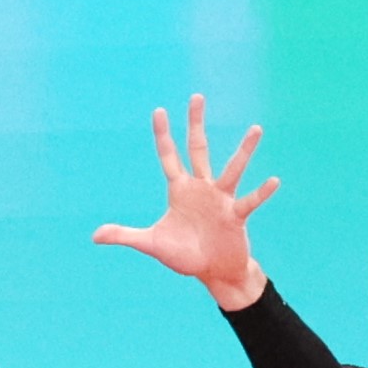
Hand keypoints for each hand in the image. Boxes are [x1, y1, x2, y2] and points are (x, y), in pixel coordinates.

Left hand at [91, 97, 274, 307]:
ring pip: (232, 169)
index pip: (169, 157)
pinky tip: (273, 180)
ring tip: (256, 129)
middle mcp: (201, 188)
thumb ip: (125, 236)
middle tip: (196, 96)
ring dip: (244, 151)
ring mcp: (221, 200)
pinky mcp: (236, 216)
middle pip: (198, 149)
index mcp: (180, 190)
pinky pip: (249, 201)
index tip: (159, 111)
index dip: (163, 135)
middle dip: (196, 124)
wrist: (214, 271)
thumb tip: (94, 236)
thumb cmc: (185, 255)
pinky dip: (261, 193)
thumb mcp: (152, 244)